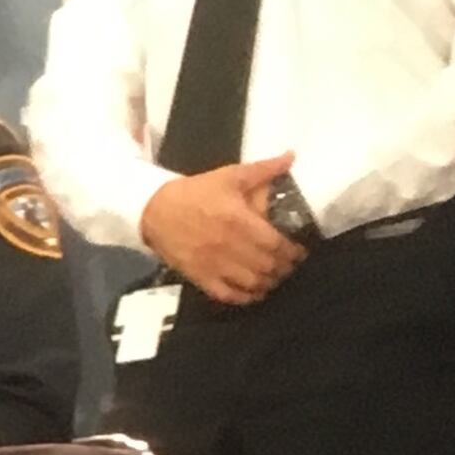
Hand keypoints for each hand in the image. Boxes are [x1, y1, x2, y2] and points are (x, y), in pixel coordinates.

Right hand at [137, 153, 303, 305]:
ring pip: (253, 283)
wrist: (154, 209)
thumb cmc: (195, 193)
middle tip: (290, 264)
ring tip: (274, 276)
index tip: (300, 250)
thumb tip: (291, 157)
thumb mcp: (229, 176)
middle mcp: (229, 246)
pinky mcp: (200, 277)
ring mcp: (214, 264)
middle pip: (268, 266)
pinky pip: (229, 295)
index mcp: (239, 220)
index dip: (294, 251)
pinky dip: (247, 297)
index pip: (277, 244)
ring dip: (270, 282)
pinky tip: (254, 291)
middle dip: (285, 268)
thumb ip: (263, 169)